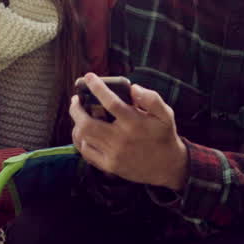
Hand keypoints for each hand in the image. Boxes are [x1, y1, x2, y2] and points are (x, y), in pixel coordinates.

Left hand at [69, 73, 188, 190]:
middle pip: (87, 123)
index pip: (110, 102)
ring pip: (83, 137)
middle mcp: (121, 138)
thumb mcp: (165, 114)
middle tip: (75, 100)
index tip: (88, 77)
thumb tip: (133, 88)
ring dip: (76, 123)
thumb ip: (151, 98)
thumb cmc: (163, 135)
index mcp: (134, 122)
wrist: (167, 166)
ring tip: (78, 115)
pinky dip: (81, 141)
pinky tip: (84, 133)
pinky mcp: (109, 166)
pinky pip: (86, 152)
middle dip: (76, 109)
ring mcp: (113, 154)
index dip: (96, 87)